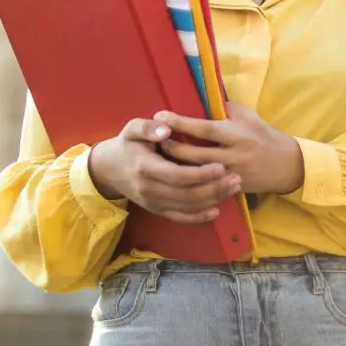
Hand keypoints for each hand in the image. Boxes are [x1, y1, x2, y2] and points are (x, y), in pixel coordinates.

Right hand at [87, 118, 242, 223]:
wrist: (109, 169)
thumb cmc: (127, 145)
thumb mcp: (132, 129)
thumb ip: (148, 127)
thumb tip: (166, 129)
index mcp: (145, 167)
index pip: (176, 175)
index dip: (200, 174)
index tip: (221, 166)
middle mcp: (149, 189)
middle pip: (186, 194)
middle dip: (213, 188)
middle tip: (236, 178)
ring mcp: (153, 202)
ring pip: (187, 207)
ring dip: (212, 200)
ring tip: (233, 188)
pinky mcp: (157, 210)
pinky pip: (180, 218)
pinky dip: (199, 217)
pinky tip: (216, 210)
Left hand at [155, 103, 303, 195]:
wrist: (287, 166)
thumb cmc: (265, 136)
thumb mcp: (249, 117)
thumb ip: (227, 109)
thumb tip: (204, 98)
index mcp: (237, 134)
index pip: (204, 128)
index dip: (181, 122)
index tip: (161, 115)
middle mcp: (233, 155)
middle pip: (195, 154)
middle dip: (172, 147)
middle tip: (155, 139)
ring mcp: (231, 175)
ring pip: (197, 173)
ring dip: (177, 165)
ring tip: (160, 157)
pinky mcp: (231, 188)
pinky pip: (206, 187)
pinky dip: (189, 181)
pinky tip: (175, 176)